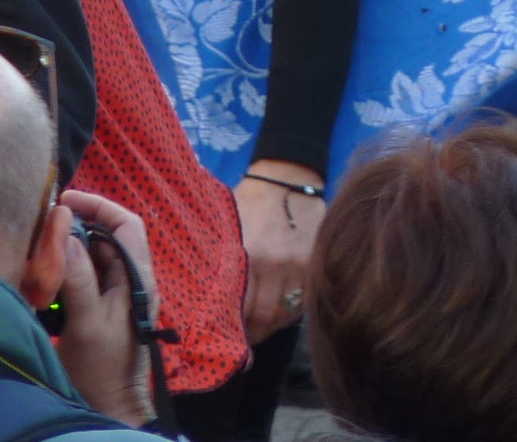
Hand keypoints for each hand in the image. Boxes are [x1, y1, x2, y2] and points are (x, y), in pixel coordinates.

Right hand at [55, 189, 159, 425]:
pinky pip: (83, 277)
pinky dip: (64, 270)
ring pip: (92, 256)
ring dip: (67, 249)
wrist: (108, 408)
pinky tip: (43, 275)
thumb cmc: (103, 370)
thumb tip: (65, 234)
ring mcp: (115, 297)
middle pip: (105, 237)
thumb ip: (79, 277)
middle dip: (76, 226)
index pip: (127, 225)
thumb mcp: (87, 321)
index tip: (66, 201)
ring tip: (38, 249)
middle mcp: (130, 282)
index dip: (99, 206)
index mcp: (138, 279)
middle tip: (43, 227)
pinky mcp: (99, 309)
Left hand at [234, 160, 323, 344]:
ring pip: (283, 314)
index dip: (233, 328)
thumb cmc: (249, 202)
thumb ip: (223, 260)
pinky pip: (300, 304)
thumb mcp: (229, 225)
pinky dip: (288, 314)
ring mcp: (297, 266)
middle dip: (251, 332)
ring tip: (258, 328)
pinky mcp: (314, 266)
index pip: (239, 306)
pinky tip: (277, 312)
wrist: (287, 179)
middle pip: (263, 316)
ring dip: (269, 326)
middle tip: (242, 337)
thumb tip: (203, 297)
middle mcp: (273, 263)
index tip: (226, 336)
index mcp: (246, 253)